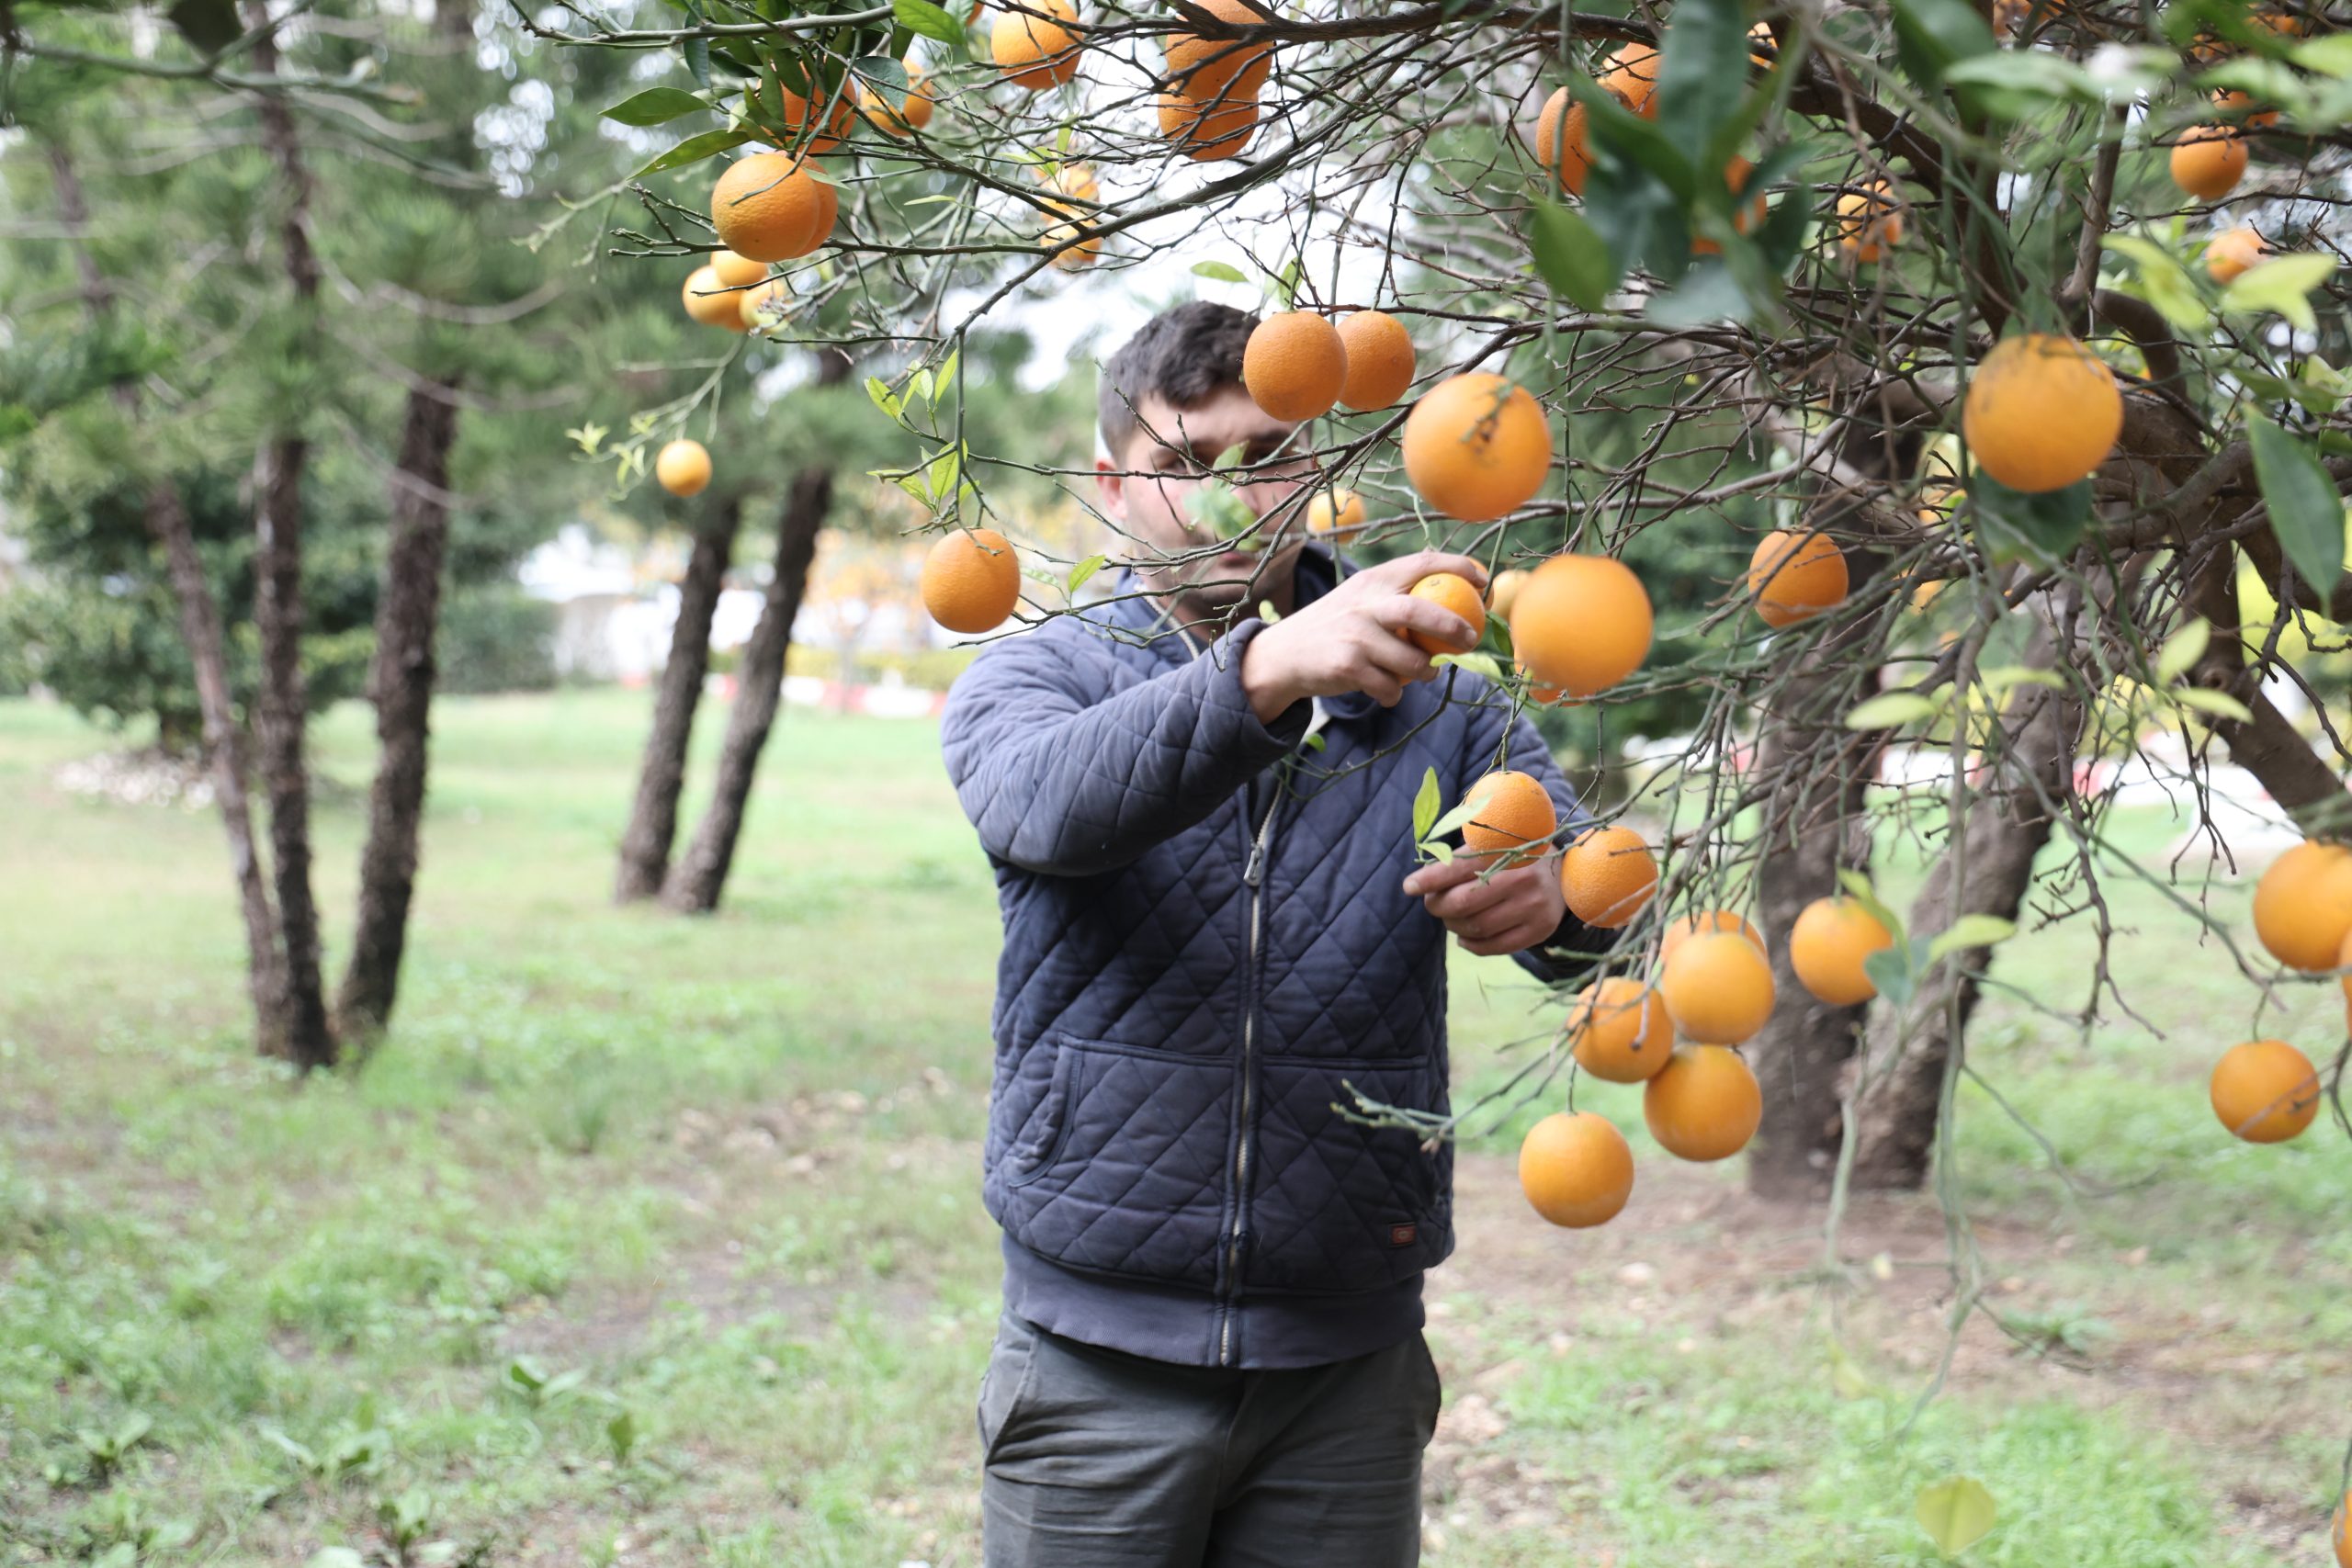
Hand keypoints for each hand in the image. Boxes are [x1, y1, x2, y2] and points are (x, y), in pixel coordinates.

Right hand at [1239, 549, 1488, 722]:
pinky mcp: (1347, 667)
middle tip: (1471, 638)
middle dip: (1453, 626)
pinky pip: (1390, 687)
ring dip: (1425, 671)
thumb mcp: (1361, 598)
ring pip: (1411, 660)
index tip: (1483, 580)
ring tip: (1424, 672)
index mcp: (1373, 580)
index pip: (1422, 563)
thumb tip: (1456, 595)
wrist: (1283, 656)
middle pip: (1420, 612)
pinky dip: (1395, 693)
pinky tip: (1386, 690)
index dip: (1458, 567)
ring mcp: (1355, 636)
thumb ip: (1398, 595)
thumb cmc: (1336, 627)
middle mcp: (1365, 604)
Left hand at [1401, 854, 1565, 956]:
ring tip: (1451, 917)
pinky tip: (1465, 936)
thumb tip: (1417, 883)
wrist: (1563, 873)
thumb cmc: (1514, 857)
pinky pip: (1493, 947)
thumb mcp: (1493, 846)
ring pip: (1475, 927)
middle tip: (1432, 904)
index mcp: (1508, 850)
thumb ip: (1459, 860)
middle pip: (1463, 903)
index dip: (1430, 879)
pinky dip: (1470, 944)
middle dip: (1438, 906)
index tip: (1409, 886)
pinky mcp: (1540, 929)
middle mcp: (1523, 878)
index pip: (1459, 868)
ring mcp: (1534, 906)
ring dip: (1453, 925)